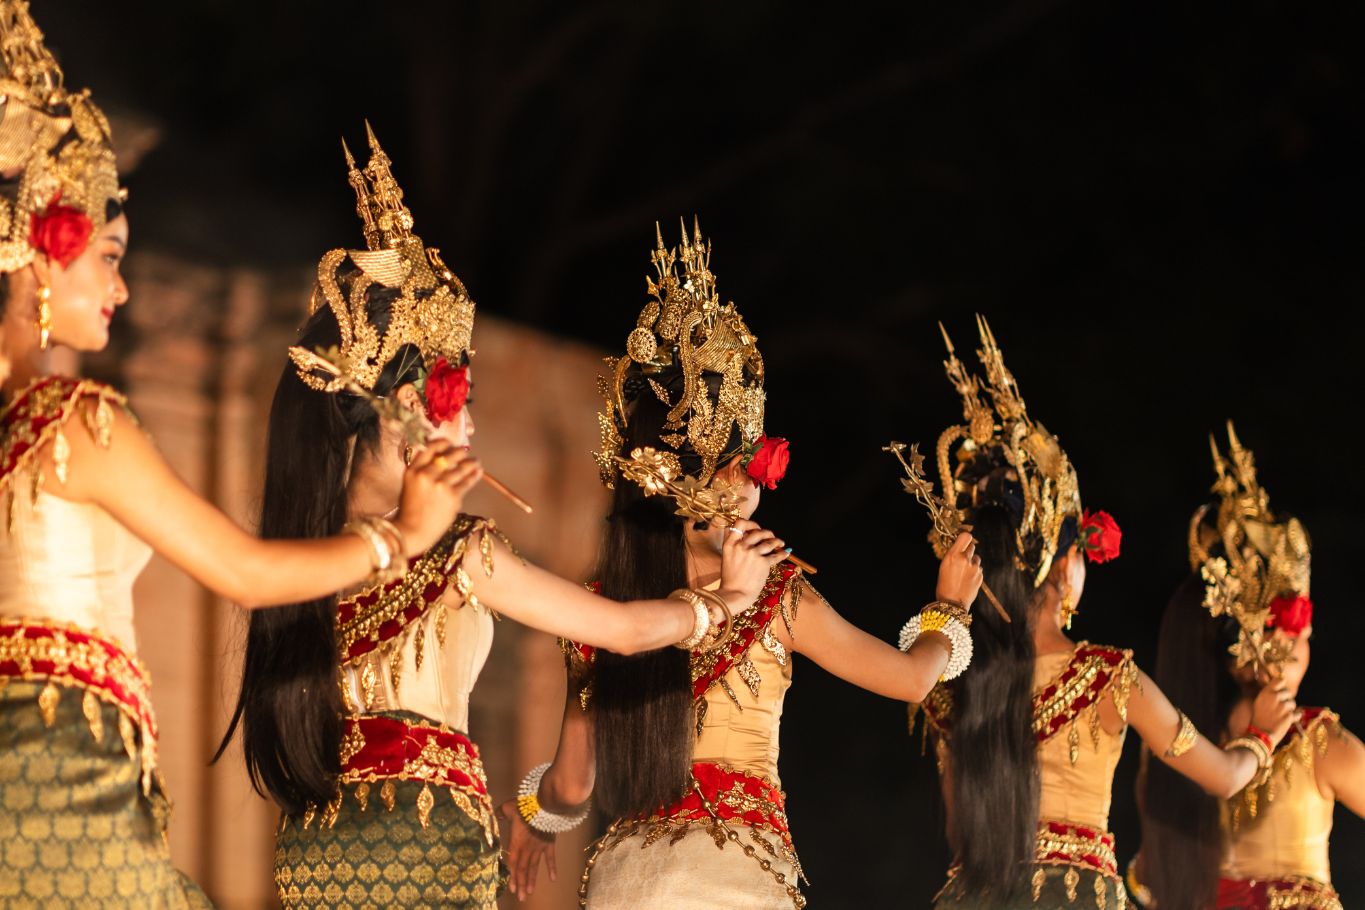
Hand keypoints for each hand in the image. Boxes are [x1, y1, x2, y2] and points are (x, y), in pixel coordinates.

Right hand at [393, 440, 482, 555]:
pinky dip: (474, 476)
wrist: (411, 532)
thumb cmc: (410, 510)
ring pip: (461, 468)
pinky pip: (467, 482)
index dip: (443, 443)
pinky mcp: (453, 496)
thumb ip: (422, 471)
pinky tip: (477, 472)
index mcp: (412, 470)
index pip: (430, 448)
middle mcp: (426, 474)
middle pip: (448, 456)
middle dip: (460, 452)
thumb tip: (443, 459)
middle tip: (465, 452)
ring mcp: (440, 485)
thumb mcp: (410, 485)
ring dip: (471, 463)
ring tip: (476, 462)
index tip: (450, 443)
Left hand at [497, 798, 556, 900]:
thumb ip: (501, 813)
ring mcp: (539, 847)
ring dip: (532, 880)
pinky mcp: (549, 843)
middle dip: (521, 884)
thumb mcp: (508, 808)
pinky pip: (550, 857)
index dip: (512, 876)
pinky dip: (552, 868)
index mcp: (516, 842)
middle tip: (521, 897)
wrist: (544, 805)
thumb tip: (495, 814)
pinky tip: (553, 879)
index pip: (512, 863)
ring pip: (534, 866)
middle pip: (523, 869)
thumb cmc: (524, 807)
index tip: (511, 889)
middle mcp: (527, 848)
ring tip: (529, 892)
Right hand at [717, 519, 786, 609]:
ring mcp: (753, 554)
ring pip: (769, 542)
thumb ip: (736, 547)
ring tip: (780, 543)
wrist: (734, 595)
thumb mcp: (727, 559)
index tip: (756, 528)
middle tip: (771, 536)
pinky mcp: (763, 563)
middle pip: (758, 531)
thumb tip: (751, 539)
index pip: (740, 523)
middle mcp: (741, 546)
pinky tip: (785, 553)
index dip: (750, 523)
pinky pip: (776, 555)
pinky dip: (782, 554)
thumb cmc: (730, 580)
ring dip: (777, 542)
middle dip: (767, 533)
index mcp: (730, 544)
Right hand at [936, 532, 983, 606]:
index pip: (966, 536)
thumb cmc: (944, 585)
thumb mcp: (944, 566)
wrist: (952, 603)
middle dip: (967, 550)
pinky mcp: (980, 576)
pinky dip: (974, 572)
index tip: (962, 542)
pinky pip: (978, 569)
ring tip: (963, 572)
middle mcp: (965, 559)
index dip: (964, 538)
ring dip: (972, 562)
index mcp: (953, 555)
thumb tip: (959, 547)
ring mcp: (974, 568)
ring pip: (976, 558)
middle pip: (972, 546)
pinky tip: (967, 580)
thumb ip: (953, 555)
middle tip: (962, 558)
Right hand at [1250, 681, 1298, 746]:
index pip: (1279, 680)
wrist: (1260, 734)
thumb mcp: (1259, 703)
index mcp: (1266, 692)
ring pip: (1293, 703)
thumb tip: (1279, 690)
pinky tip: (1287, 720)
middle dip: (1286, 699)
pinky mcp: (1290, 716)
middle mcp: (1275, 697)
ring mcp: (1283, 706)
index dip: (1282, 685)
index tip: (1281, 690)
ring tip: (1282, 715)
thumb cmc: (1258, 719)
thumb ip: (1268, 694)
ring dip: (1290, 708)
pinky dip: (1294, 717)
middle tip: (1280, 707)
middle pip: (1288, 692)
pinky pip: (1297, 713)